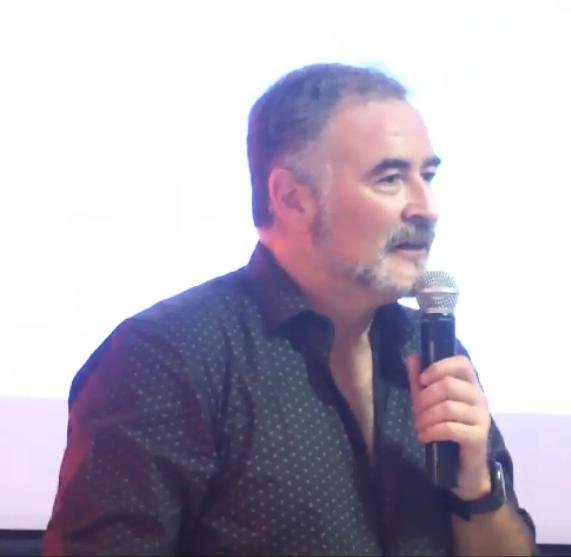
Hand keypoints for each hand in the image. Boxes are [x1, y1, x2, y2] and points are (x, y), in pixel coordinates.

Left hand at [407, 354, 491, 500]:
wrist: (463, 467)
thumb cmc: (446, 429)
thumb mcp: (429, 403)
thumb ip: (420, 381)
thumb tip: (412, 357)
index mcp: (470, 385)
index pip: (463, 363)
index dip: (440, 367)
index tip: (422, 379)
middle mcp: (480, 398)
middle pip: (449, 385)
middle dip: (425, 397)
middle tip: (417, 411)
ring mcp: (482, 417)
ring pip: (448, 407)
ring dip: (426, 417)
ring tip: (419, 426)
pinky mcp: (479, 437)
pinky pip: (451, 428)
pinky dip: (432, 431)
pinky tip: (424, 436)